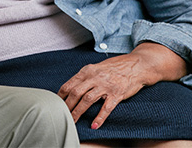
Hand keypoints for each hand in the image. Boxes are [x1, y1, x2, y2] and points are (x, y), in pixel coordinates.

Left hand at [57, 42, 188, 128]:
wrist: (136, 66)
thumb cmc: (114, 68)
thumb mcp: (95, 68)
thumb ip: (84, 78)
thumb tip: (70, 88)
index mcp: (87, 71)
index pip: (69, 84)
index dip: (60, 95)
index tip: (55, 104)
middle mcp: (94, 77)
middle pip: (75, 93)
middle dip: (66, 105)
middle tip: (61, 114)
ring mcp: (106, 86)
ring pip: (87, 100)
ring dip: (78, 112)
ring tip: (72, 120)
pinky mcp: (117, 94)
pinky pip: (106, 107)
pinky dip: (99, 117)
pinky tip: (94, 125)